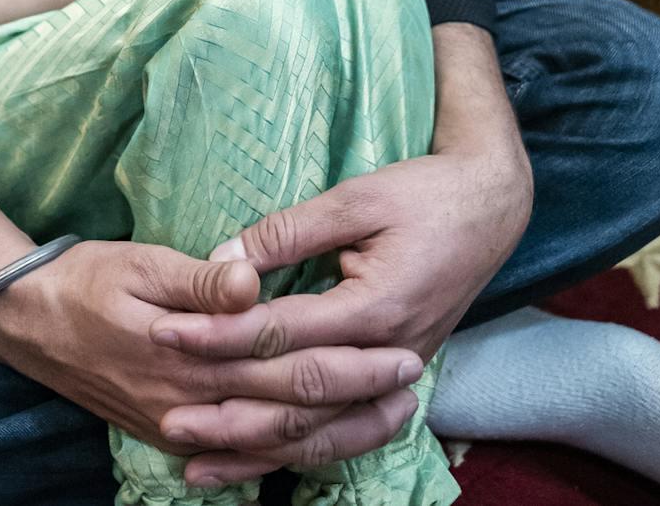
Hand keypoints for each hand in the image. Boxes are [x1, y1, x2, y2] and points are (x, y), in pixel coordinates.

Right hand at [0, 238, 421, 480]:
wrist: (25, 322)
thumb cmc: (85, 279)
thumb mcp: (140, 263)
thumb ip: (199, 279)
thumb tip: (252, 279)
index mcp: (195, 356)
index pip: (288, 363)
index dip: (347, 359)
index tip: (398, 346)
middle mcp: (195, 402)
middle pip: (293, 408)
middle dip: (358, 398)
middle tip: (412, 382)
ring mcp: (182, 425)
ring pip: (274, 441)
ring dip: (335, 431)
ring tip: (387, 416)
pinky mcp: (170, 431)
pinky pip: (241, 454)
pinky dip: (285, 454)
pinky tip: (317, 446)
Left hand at [148, 145, 533, 485]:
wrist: (492, 208)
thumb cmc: (424, 194)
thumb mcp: (355, 199)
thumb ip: (289, 231)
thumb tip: (222, 256)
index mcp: (373, 307)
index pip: (280, 333)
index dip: (219, 336)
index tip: (166, 334)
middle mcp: (386, 353)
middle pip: (296, 397)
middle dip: (228, 410)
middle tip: (167, 418)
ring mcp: (396, 374)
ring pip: (321, 432)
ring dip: (258, 450)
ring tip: (198, 464)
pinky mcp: (397, 378)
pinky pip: (345, 430)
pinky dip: (300, 451)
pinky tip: (260, 463)